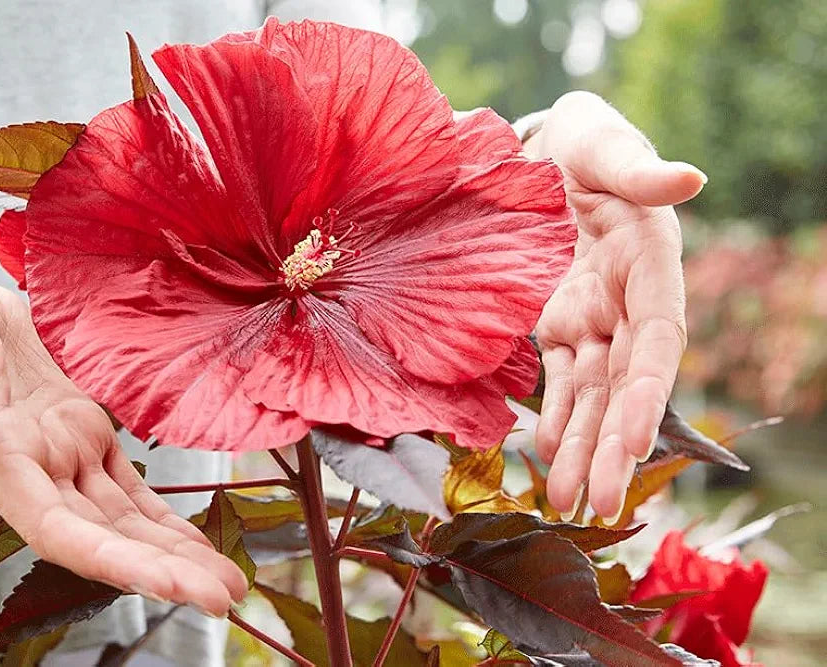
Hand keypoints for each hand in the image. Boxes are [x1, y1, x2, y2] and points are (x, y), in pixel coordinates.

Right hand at [0, 253, 246, 614]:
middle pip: (104, 538)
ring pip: (124, 519)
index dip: (111, 561)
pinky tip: (194, 543)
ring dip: (173, 552)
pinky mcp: (84, 433)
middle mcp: (37, 475)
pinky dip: (162, 516)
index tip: (167, 585)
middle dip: (163, 570)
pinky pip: (128, 486)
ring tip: (226, 581)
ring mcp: (64, 457)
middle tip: (224, 596)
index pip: (58, 530)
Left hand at [525, 92, 703, 522]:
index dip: (648, 392)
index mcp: (652, 264)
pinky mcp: (556, 322)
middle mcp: (627, 302)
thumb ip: (638, 169)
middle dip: (613, 446)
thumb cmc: (584, 141)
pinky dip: (554, 417)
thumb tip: (691, 177)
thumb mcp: (604, 144)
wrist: (542, 150)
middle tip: (598, 504)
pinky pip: (558, 378)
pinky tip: (546, 457)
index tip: (635, 443)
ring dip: (583, 448)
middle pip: (624, 385)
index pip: (657, 340)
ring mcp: (591, 318)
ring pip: (592, 394)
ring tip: (568, 503)